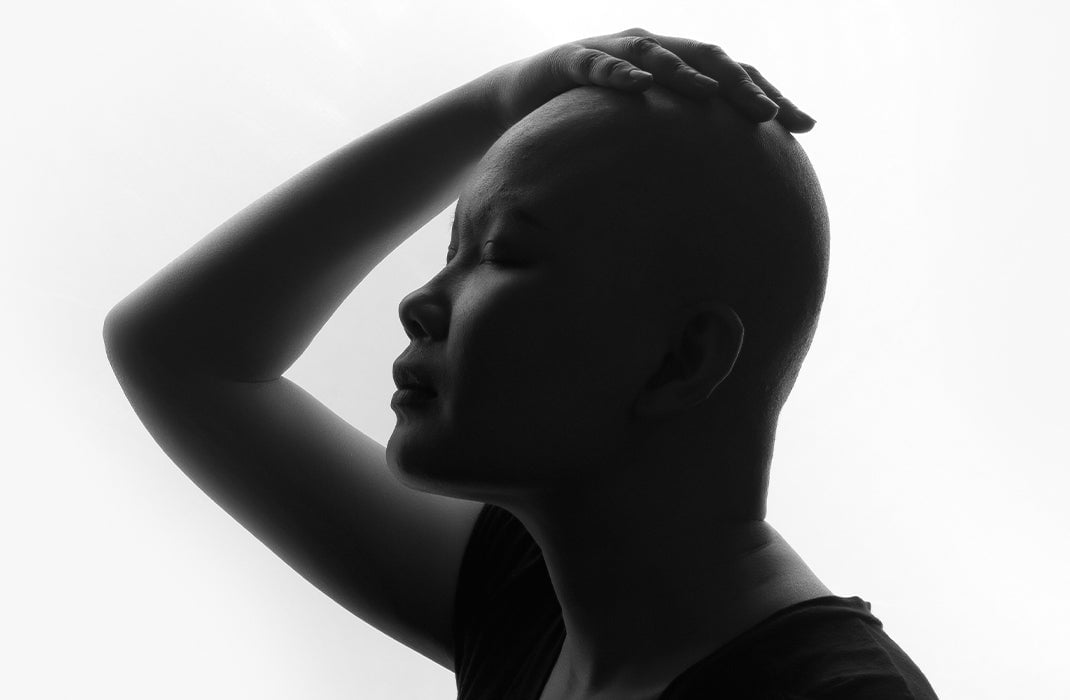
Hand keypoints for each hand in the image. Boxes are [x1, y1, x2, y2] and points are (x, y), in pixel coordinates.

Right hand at [489, 27, 814, 133]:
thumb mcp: (639, 143)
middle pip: (710, 58)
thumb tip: (722, 212)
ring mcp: (614, 49)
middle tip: (767, 114)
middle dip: (742, 84)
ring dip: (686, 72)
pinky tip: (635, 85)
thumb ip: (677, 160)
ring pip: (660, 54)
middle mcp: (655, 51)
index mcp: (680, 70)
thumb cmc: (588, 126)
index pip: (737, 78)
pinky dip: (617, 70)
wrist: (519, 103)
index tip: (806, 128)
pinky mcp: (572, 58)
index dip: (772, 97)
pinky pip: (598, 62)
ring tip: (710, 93)